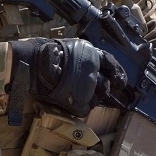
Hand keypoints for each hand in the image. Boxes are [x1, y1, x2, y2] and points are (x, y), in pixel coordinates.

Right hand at [10, 37, 126, 117]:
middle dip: (102, 87)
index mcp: (92, 55)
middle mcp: (94, 72)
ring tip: (81, 95)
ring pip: (98, 98)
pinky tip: (73, 103)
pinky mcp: (79, 103)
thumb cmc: (47, 52)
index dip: (117, 73)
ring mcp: (87, 89)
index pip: (112, 65)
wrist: (35, 64)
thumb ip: (82, 56)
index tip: (120, 80)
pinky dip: (80, 107)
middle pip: (106, 84)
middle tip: (96, 89)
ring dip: (92, 98)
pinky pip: (85, 108)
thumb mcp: (71, 47)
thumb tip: (85, 61)